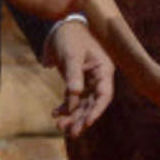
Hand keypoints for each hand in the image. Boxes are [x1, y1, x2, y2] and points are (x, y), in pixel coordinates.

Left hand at [47, 20, 113, 135]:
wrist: (60, 27)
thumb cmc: (70, 37)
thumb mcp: (71, 55)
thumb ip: (73, 75)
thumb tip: (75, 95)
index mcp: (103, 70)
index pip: (104, 95)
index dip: (97, 110)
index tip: (87, 123)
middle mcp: (98, 78)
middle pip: (93, 103)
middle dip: (81, 118)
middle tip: (71, 132)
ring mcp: (87, 81)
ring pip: (82, 104)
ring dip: (72, 116)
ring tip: (60, 127)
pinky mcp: (76, 82)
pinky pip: (73, 99)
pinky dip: (64, 107)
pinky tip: (55, 114)